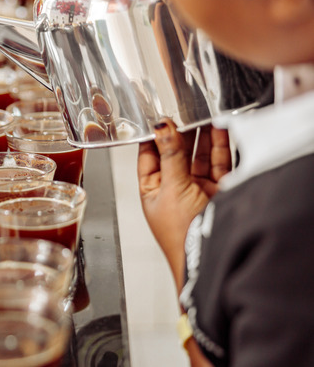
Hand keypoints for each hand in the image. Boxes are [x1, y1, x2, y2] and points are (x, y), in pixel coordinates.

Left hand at [137, 119, 230, 287]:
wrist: (209, 255)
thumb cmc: (180, 236)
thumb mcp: (171, 188)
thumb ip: (170, 156)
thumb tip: (161, 128)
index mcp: (152, 190)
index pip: (149, 155)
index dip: (154, 136)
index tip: (159, 116)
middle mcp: (174, 188)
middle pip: (176, 152)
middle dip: (180, 133)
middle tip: (183, 112)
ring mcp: (198, 188)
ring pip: (199, 155)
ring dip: (201, 136)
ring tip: (201, 115)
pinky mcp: (220, 189)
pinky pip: (220, 162)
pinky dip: (220, 145)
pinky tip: (218, 129)